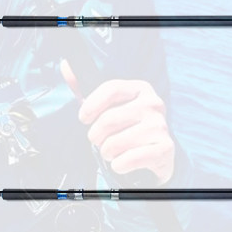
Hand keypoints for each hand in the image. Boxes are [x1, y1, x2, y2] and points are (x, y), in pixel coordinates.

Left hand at [61, 60, 174, 184]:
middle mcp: (153, 103)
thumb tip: (65, 66)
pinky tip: (121, 163)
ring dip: (106, 152)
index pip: (111, 88)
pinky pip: (129, 159)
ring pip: (116, 142)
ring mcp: (161, 125)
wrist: (154, 154)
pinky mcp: (165, 148)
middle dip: (95, 135)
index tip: (83, 118)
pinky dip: (118, 165)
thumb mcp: (106, 107)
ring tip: (110, 152)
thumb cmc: (124, 127)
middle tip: (97, 141)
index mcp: (139, 88)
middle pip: (109, 119)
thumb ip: (84, 89)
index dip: (91, 104)